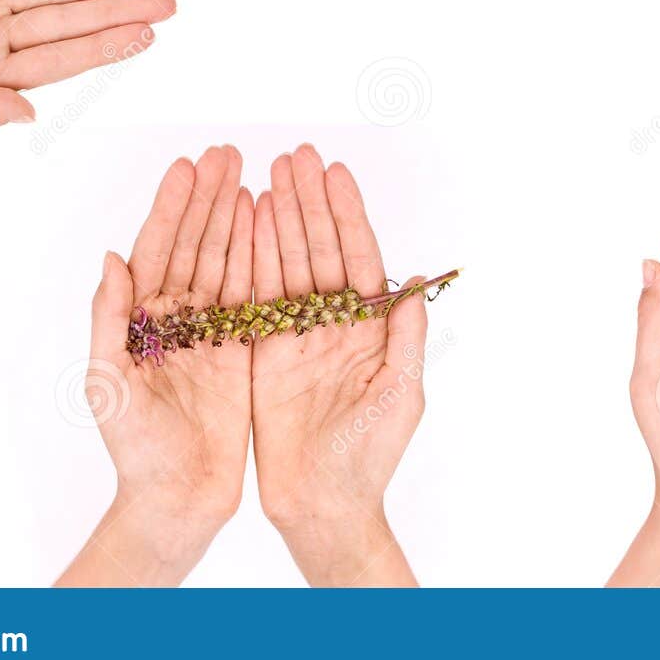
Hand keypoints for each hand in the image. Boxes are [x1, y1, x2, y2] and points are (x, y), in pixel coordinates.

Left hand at [59, 148, 253, 585]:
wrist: (175, 497)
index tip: (188, 167)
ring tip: (250, 172)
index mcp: (139, 320)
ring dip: (236, 215)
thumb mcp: (108, 382)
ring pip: (225, 258)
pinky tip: (268, 221)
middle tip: (227, 152)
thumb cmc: (132, 448)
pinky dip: (260, 254)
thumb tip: (111, 259)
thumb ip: (108, 319)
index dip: (172, 207)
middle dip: (209, 196)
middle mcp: (176, 317)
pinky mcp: (242, 347)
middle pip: (195, 243)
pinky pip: (252, 291)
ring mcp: (210, 329)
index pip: (157, 249)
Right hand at [251, 146, 422, 585]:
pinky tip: (245, 222)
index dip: (345, 213)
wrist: (324, 504)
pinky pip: (255, 297)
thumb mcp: (402, 392)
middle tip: (295, 155)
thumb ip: (404, 334)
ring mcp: (296, 333)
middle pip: (318, 248)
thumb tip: (413, 280)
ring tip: (269, 174)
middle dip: (307, 201)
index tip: (333, 171)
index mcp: (368, 326)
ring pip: (285, 264)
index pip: (357, 256)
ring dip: (278, 219)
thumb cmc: (371, 455)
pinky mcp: (262, 352)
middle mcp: (332, 321)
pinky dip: (250, 259)